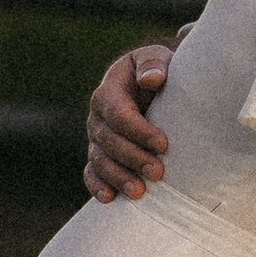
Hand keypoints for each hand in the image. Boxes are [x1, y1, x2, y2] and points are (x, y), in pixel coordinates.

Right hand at [84, 42, 171, 199]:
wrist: (151, 83)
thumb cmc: (156, 70)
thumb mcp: (155, 58)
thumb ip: (153, 64)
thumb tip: (152, 78)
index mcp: (108, 92)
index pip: (119, 114)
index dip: (139, 131)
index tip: (163, 144)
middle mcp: (98, 117)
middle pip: (110, 141)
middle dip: (134, 158)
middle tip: (158, 173)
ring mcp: (96, 139)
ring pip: (100, 161)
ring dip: (118, 177)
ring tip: (140, 192)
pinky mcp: (99, 155)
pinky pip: (92, 173)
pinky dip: (98, 186)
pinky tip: (109, 198)